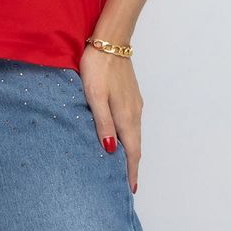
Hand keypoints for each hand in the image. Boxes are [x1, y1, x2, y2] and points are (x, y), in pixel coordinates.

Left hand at [79, 44, 142, 194]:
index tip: (130, 189)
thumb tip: (112, 151)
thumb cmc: (97, 68)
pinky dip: (128, 136)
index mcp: (125, 115)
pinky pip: (131, 123)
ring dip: (130, 151)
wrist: (109, 41)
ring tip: (122, 166)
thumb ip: (103, 123)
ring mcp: (134, 103)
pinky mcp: (130, 95)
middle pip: (135, 145)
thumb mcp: (95, 96)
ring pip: (133, 134)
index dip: (131, 171)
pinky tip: (119, 138)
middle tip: (125, 184)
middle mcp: (134, 112)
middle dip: (132, 165)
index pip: (132, 151)